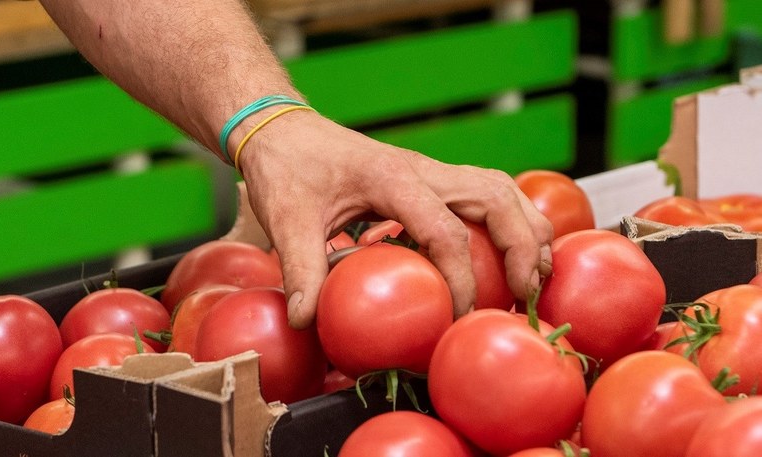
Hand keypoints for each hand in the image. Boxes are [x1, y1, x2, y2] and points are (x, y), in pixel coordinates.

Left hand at [237, 109, 552, 328]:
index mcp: (393, 178)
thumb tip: (307, 319)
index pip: (445, 232)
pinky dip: (509, 220)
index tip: (458, 316)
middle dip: (522, 247)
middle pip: (496, 198)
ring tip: (536, 274)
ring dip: (526, 228)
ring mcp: (431, 171)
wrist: (284, 129)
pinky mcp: (430, 178)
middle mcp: (423, 169)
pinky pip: (485, 192)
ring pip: (501, 189)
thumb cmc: (287, 165)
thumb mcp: (286, 218)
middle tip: (526, 293)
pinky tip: (510, 250)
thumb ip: (300, 268)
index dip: (461, 279)